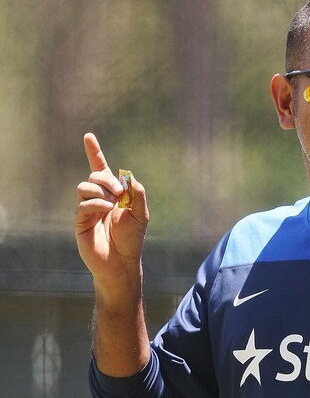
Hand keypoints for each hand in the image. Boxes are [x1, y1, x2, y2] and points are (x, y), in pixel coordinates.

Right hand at [74, 133, 148, 300]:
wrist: (122, 262)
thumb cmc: (132, 239)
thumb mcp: (141, 213)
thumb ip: (137, 193)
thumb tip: (127, 177)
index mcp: (113, 194)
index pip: (101, 168)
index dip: (94, 152)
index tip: (88, 136)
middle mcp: (98, 198)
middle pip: (94, 174)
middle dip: (107, 179)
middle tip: (121, 193)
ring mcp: (87, 209)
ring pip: (84, 186)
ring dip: (101, 190)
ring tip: (113, 203)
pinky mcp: (80, 221)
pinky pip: (82, 204)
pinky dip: (96, 203)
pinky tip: (106, 209)